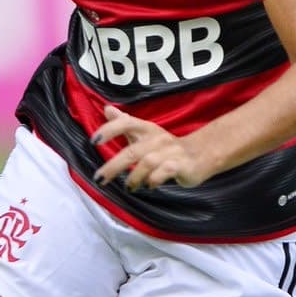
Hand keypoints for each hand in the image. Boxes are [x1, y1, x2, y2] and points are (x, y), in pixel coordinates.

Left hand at [91, 106, 215, 190]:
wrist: (202, 154)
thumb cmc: (167, 146)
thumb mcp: (146, 132)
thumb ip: (125, 123)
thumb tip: (106, 109)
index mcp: (147, 129)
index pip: (127, 123)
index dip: (110, 129)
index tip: (94, 141)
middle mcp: (157, 138)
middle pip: (132, 151)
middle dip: (113, 166)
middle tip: (99, 179)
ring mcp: (170, 152)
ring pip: (147, 163)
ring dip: (134, 177)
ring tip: (129, 187)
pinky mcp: (181, 165)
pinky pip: (164, 172)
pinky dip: (154, 180)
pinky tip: (149, 186)